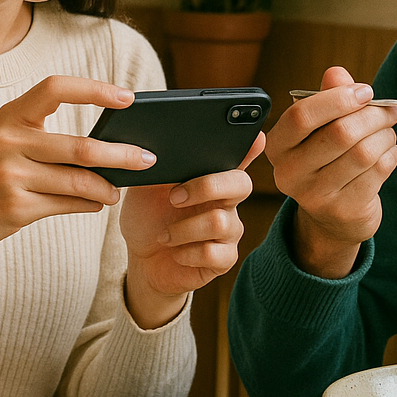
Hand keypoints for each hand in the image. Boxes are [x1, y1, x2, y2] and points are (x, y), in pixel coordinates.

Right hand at [0, 76, 157, 296]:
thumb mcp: (2, 145)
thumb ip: (43, 138)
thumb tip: (107, 142)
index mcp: (8, 118)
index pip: (56, 88)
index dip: (95, 90)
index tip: (128, 97)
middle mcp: (8, 142)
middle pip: (82, 146)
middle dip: (122, 154)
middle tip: (148, 158)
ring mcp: (10, 176)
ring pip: (79, 180)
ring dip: (107, 188)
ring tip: (117, 191)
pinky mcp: (14, 207)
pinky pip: (66, 204)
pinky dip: (88, 204)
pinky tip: (96, 204)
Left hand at [118, 132, 265, 327]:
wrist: (140, 259)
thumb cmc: (148, 218)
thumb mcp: (146, 189)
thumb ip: (160, 168)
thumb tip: (159, 149)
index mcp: (211, 179)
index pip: (237, 158)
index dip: (250, 148)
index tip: (256, 136)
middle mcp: (227, 202)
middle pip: (241, 184)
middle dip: (206, 187)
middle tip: (174, 197)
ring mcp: (228, 232)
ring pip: (219, 222)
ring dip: (184, 228)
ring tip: (165, 235)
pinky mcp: (223, 259)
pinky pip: (213, 253)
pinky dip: (186, 253)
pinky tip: (175, 253)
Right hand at [266, 66, 396, 278]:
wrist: (333, 217)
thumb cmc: (327, 159)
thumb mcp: (321, 127)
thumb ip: (328, 97)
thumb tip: (336, 73)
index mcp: (277, 146)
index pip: (301, 115)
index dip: (338, 98)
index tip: (365, 91)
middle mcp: (289, 173)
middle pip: (340, 133)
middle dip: (373, 116)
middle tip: (389, 110)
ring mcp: (315, 195)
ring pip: (363, 152)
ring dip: (385, 135)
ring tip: (389, 131)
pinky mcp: (344, 210)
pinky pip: (378, 171)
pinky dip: (391, 155)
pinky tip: (388, 151)